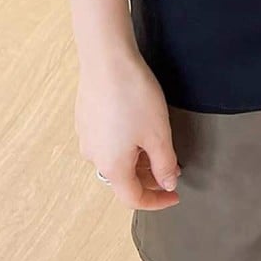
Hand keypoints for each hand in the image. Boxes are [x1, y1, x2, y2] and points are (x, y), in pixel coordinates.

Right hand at [75, 49, 181, 209]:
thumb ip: (165, 164)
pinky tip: (139, 126)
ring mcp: (87, 136)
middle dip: (150, 177)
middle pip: (124, 179)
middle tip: (172, 167)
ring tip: (158, 145)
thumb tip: (167, 183)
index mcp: (112, 167)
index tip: (174, 195)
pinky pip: (108, 141)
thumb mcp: (159, 134)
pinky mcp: (85, 118)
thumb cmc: (133, 96)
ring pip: (116, 159)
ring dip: (138, 160)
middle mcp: (94, 156)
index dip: (157, 201)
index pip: (134, 198)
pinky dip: (126, 143)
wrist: (107, 60)